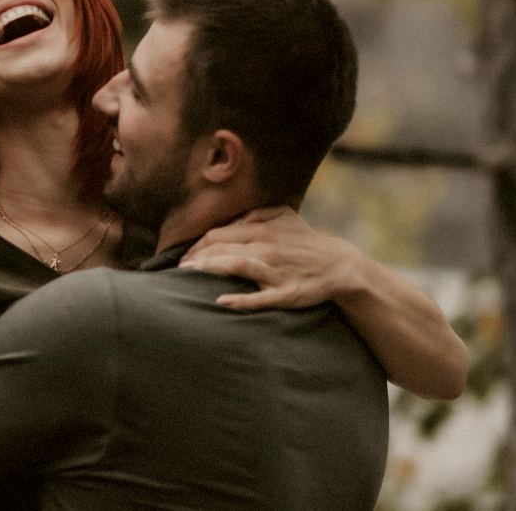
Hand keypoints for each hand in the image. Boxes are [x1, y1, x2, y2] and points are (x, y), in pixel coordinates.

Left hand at [181, 206, 358, 309]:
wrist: (339, 265)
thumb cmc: (304, 241)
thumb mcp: (283, 217)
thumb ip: (255, 214)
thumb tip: (227, 220)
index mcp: (263, 229)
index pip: (218, 235)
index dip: (196, 245)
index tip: (182, 257)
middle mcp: (267, 248)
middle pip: (222, 248)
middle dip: (196, 258)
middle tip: (176, 270)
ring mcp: (276, 271)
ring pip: (237, 266)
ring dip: (210, 269)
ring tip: (188, 276)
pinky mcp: (286, 293)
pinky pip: (261, 297)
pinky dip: (241, 300)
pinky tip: (221, 302)